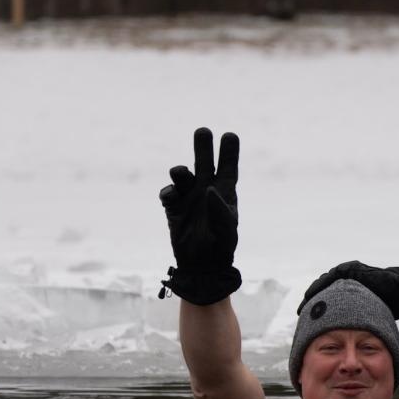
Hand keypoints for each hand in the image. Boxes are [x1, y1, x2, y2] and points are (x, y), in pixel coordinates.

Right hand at [158, 128, 241, 304]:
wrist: (202, 266)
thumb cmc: (221, 247)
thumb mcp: (226, 228)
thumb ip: (220, 208)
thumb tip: (209, 189)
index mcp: (225, 192)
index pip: (228, 166)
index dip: (229, 151)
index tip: (230, 135)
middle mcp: (206, 189)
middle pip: (204, 160)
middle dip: (202, 145)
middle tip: (203, 131)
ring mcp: (189, 197)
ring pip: (182, 173)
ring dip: (180, 170)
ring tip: (182, 175)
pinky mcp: (173, 208)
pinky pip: (168, 192)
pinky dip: (168, 192)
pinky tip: (172, 198)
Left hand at [298, 260, 398, 320]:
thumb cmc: (394, 304)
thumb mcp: (373, 312)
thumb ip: (362, 318)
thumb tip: (355, 335)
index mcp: (351, 286)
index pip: (329, 298)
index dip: (318, 311)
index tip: (309, 323)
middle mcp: (348, 276)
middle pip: (323, 291)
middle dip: (311, 304)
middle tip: (301, 317)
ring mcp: (348, 271)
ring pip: (322, 285)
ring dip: (312, 297)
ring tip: (303, 312)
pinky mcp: (350, 270)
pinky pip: (328, 280)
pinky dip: (319, 290)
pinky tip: (311, 302)